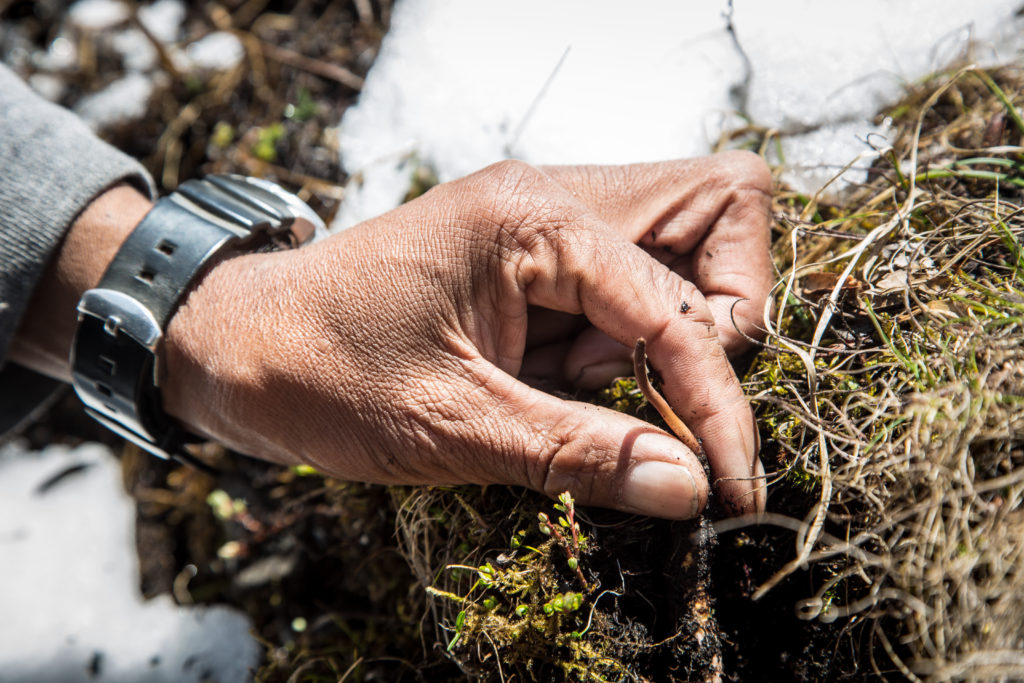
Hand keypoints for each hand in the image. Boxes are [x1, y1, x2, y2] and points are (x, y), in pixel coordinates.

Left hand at [163, 152, 772, 518]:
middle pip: (713, 214)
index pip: (678, 305)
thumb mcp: (452, 426)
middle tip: (656, 407)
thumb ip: (579, 453)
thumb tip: (689, 488)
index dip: (715, 402)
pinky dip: (621, 351)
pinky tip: (557, 386)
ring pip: (677, 253)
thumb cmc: (322, 372)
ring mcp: (544, 221)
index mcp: (531, 217)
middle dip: (714, 325)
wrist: (240, 347)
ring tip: (583, 396)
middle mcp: (551, 197)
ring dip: (665, 340)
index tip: (728, 484)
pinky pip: (627, 290)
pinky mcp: (535, 256)